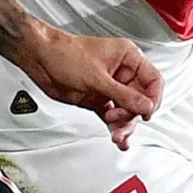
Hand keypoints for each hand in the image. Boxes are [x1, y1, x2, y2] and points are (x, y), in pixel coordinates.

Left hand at [19, 29, 162, 150]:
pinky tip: (118, 138)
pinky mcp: (98, 98)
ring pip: (127, 110)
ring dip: (123, 125)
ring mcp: (109, 86)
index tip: (146, 113)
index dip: (152, 99)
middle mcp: (121, 72)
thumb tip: (145, 106)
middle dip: (132, 114)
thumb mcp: (97, 77)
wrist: (40, 58)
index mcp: (127, 57)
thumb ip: (124, 95)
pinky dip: (115, 127)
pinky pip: (113, 116)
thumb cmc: (64, 54)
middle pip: (140, 99)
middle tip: (119, 122)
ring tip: (117, 135)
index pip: (152, 80)